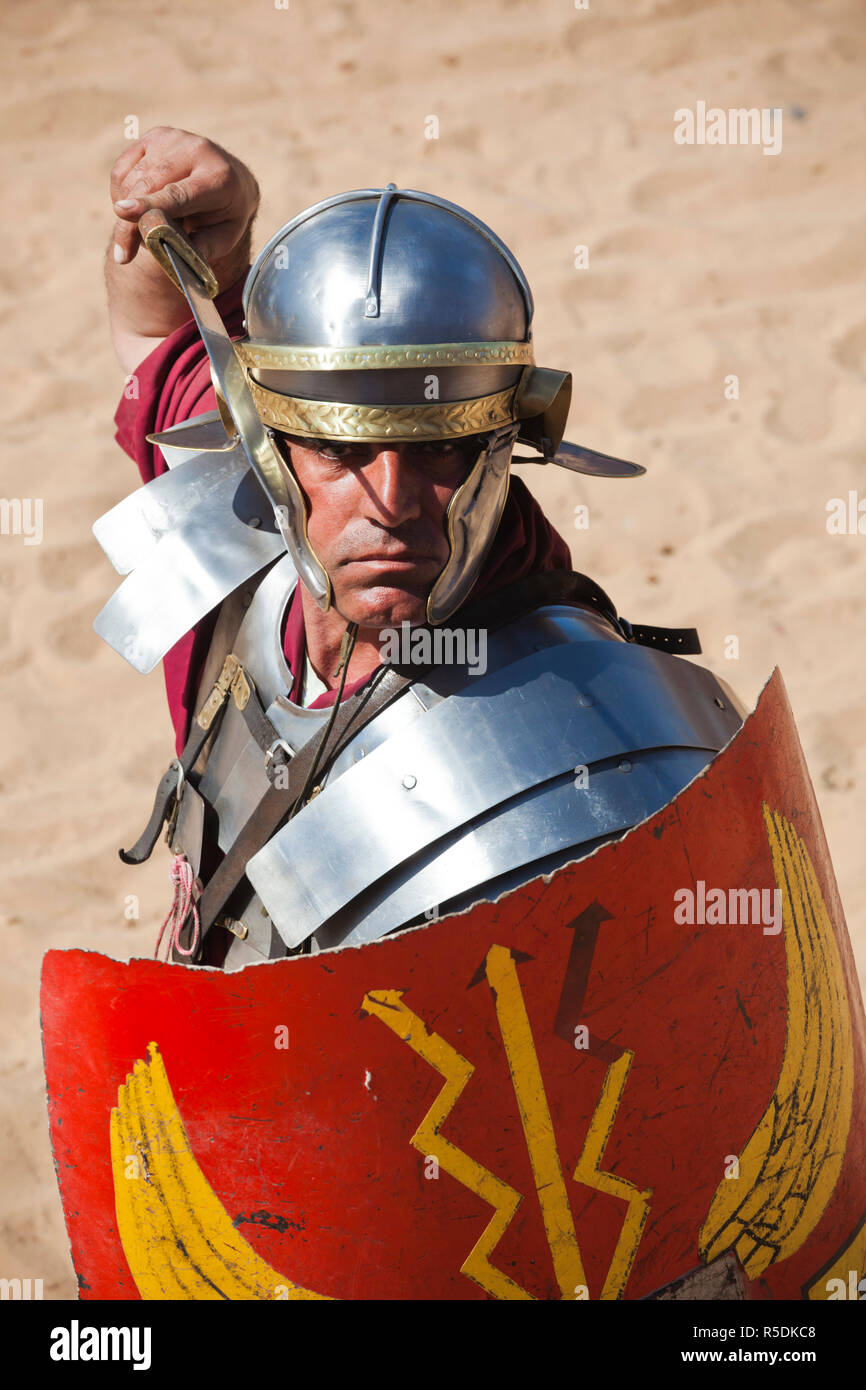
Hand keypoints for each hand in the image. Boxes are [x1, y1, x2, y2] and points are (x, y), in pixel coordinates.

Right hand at [110, 126, 258, 266]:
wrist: (233, 178)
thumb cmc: (226, 215)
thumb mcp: (226, 236)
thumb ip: (203, 246)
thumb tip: (173, 255)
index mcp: (220, 179)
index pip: (179, 193)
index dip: (150, 203)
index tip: (123, 212)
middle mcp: (196, 151)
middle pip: (149, 186)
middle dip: (129, 222)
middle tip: (122, 254)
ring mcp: (174, 139)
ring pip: (132, 178)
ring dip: (127, 211)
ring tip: (142, 230)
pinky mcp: (156, 136)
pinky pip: (123, 169)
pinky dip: (122, 194)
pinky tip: (137, 208)